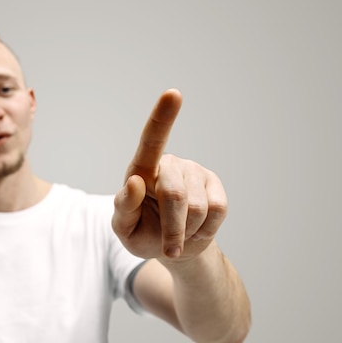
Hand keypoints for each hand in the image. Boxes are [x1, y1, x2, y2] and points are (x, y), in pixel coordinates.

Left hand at [112, 89, 227, 260]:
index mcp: (141, 169)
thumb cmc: (141, 233)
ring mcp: (195, 172)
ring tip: (179, 233)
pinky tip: (196, 229)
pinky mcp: (215, 185)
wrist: (173, 248)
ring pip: (197, 208)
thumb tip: (134, 182)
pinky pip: (218, 211)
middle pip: (175, 195)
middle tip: (167, 248)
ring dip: (187, 232)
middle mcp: (170, 164)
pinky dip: (205, 230)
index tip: (173, 94)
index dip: (163, 118)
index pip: (151, 141)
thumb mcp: (124, 228)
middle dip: (172, 229)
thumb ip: (123, 207)